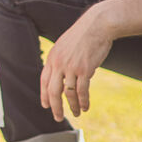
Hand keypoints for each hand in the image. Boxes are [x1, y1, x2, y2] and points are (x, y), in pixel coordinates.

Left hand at [40, 6, 116, 120]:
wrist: (98, 24)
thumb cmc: (84, 34)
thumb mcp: (65, 45)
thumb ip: (60, 59)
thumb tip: (60, 75)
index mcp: (53, 57)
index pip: (44, 81)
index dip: (44, 95)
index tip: (46, 106)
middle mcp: (59, 63)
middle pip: (53, 91)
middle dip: (55, 107)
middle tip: (58, 117)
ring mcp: (71, 67)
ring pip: (68, 93)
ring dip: (73, 106)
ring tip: (77, 113)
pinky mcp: (85, 69)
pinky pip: (82, 91)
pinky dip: (83, 101)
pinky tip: (85, 107)